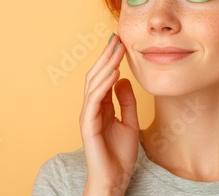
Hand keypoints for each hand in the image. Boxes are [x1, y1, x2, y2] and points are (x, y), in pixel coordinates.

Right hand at [80, 34, 139, 195]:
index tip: (120, 43)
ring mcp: (88, 115)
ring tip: (117, 49)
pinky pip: (95, 100)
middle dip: (107, 56)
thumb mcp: (130, 122)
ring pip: (94, 84)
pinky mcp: (88, 125)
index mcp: (101, 106)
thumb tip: (124, 79)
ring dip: (106, 65)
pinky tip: (114, 73)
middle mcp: (92, 108)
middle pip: (97, 76)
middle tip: (117, 38)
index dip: (111, 60)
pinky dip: (104, 85)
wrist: (114, 180)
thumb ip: (126, 102)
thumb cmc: (119, 155)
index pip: (104, 77)